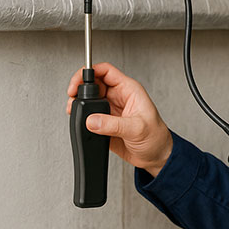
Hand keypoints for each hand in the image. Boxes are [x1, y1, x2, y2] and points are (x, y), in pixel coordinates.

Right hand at [66, 62, 172, 176]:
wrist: (155, 157)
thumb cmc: (156, 138)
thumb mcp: (137, 128)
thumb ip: (113, 125)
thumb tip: (92, 121)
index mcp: (129, 90)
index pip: (106, 71)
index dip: (90, 72)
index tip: (78, 82)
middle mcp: (119, 98)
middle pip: (93, 83)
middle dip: (80, 88)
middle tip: (72, 98)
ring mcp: (110, 110)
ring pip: (89, 99)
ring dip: (79, 103)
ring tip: (74, 110)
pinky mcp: (105, 123)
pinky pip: (88, 115)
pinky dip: (81, 117)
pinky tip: (80, 122)